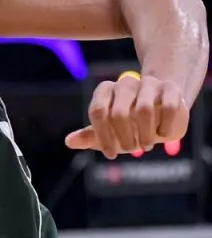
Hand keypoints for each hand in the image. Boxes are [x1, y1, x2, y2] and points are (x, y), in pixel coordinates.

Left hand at [65, 73, 188, 158]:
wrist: (161, 111)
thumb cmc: (129, 125)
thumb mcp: (108, 132)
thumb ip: (89, 136)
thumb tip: (68, 142)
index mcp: (105, 91)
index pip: (98, 112)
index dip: (103, 136)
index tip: (110, 154)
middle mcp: (124, 84)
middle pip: (119, 112)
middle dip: (124, 137)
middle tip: (130, 149)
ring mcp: (148, 83)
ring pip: (144, 110)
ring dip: (145, 134)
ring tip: (146, 145)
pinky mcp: (170, 88)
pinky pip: (168, 107)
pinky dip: (165, 126)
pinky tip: (163, 134)